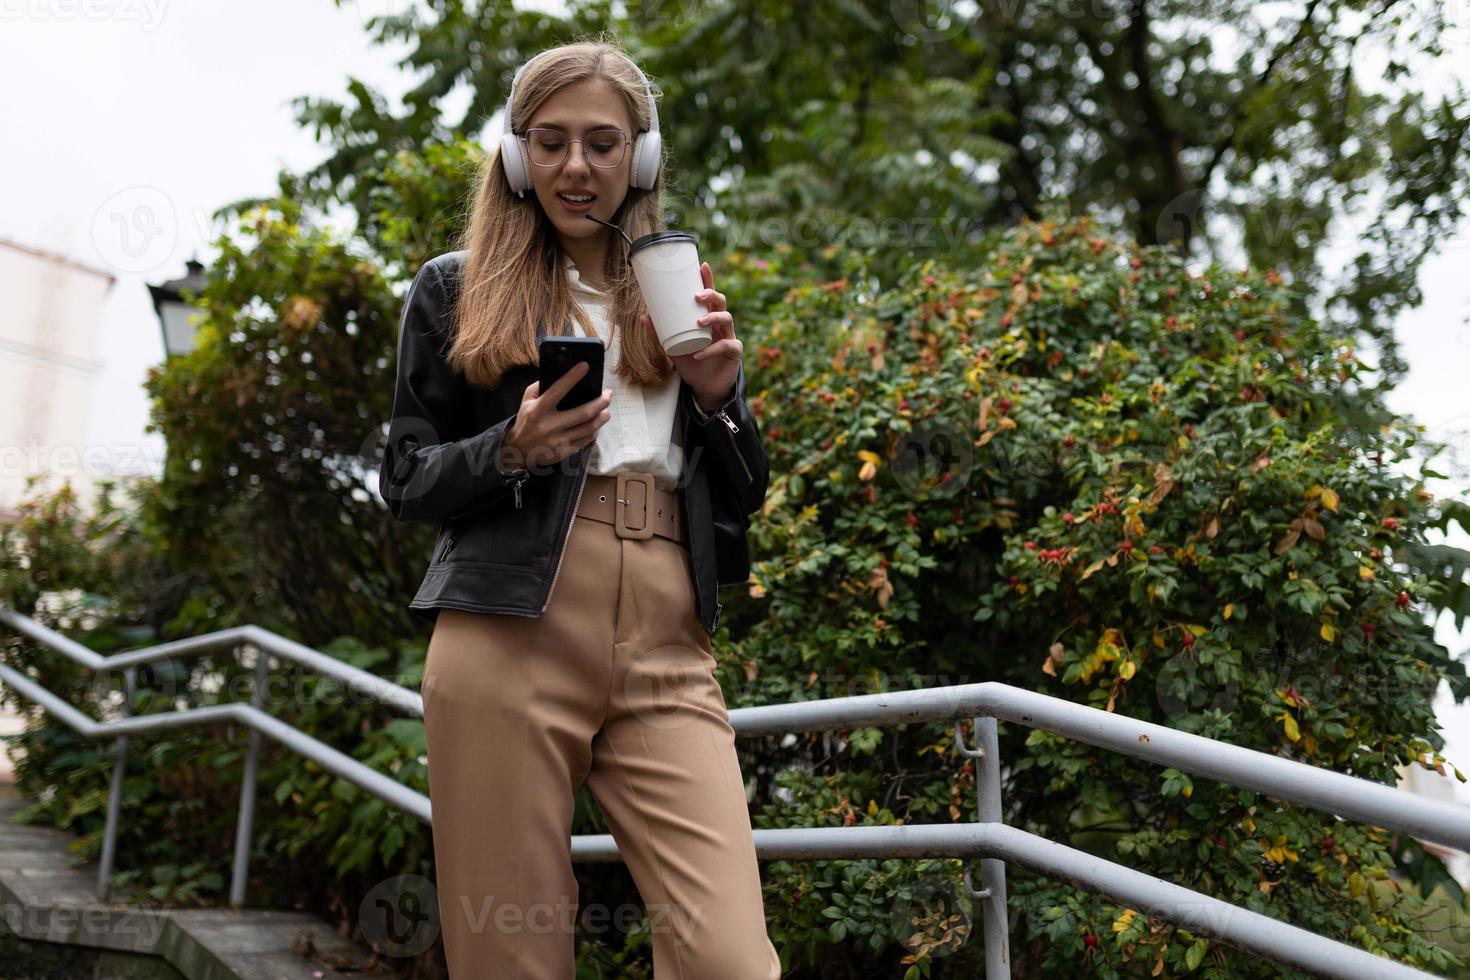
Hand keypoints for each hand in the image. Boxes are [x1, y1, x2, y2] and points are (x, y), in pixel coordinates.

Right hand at [502, 361, 611, 470]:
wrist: (518, 450)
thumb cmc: (526, 421)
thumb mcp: (526, 401)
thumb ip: (540, 387)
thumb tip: (561, 375)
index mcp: (538, 410)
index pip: (558, 390)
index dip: (573, 377)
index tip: (585, 366)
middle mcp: (549, 426)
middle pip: (584, 413)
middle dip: (601, 402)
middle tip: (608, 394)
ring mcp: (558, 441)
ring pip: (589, 428)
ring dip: (603, 417)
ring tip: (606, 409)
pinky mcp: (565, 452)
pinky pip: (587, 440)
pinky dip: (595, 430)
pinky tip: (597, 423)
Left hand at [640, 260, 741, 410]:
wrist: (704, 387)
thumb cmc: (692, 362)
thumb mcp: (673, 348)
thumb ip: (660, 334)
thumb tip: (644, 316)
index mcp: (708, 318)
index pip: (709, 296)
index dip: (708, 280)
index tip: (702, 266)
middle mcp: (720, 324)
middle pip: (721, 302)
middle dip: (711, 295)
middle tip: (697, 296)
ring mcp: (729, 336)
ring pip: (727, 319)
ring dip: (713, 317)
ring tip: (699, 321)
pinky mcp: (734, 352)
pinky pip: (726, 346)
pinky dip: (712, 349)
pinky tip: (699, 354)